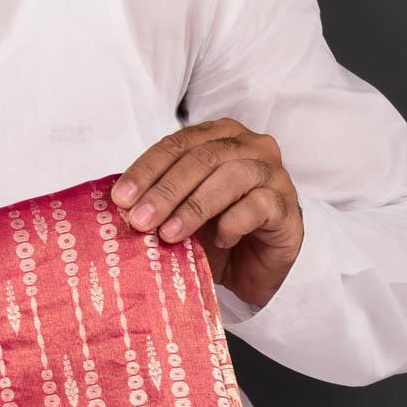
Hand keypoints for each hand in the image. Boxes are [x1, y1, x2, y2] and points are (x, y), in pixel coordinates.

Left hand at [110, 118, 303, 309]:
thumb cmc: (215, 234)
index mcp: (219, 137)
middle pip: (203, 158)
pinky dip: (234, 223)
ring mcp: (272, 173)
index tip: (121, 198)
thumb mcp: (179, 214)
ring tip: (169, 235)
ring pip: (232, 176)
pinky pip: (259, 205)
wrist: (253, 269)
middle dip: (166, 190)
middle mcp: (249, 146)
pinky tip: (220, 241)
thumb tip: (120, 205)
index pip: (178, 144)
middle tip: (140, 220)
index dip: (147, 169)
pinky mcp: (287, 205)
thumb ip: (158, 200)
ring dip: (194, 207)